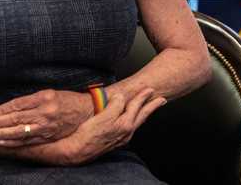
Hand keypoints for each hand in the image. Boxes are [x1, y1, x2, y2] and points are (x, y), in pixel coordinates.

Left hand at [0, 89, 91, 146]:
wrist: (87, 111)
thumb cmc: (67, 100)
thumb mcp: (50, 93)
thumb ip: (32, 100)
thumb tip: (11, 108)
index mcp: (44, 97)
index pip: (17, 104)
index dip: (1, 109)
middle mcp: (45, 111)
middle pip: (15, 117)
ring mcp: (47, 125)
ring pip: (19, 131)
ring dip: (1, 133)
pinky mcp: (49, 135)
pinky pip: (28, 140)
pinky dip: (13, 142)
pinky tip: (2, 142)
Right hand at [45, 89, 165, 164]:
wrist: (79, 151)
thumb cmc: (89, 133)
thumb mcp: (103, 115)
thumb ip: (115, 105)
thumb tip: (121, 97)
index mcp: (125, 124)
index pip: (136, 106)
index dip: (142, 96)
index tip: (149, 89)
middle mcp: (127, 132)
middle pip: (142, 116)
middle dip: (152, 107)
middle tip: (162, 100)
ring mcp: (122, 138)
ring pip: (137, 122)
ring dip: (144, 113)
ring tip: (150, 108)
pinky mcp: (116, 141)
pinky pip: (130, 127)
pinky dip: (135, 120)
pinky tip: (132, 120)